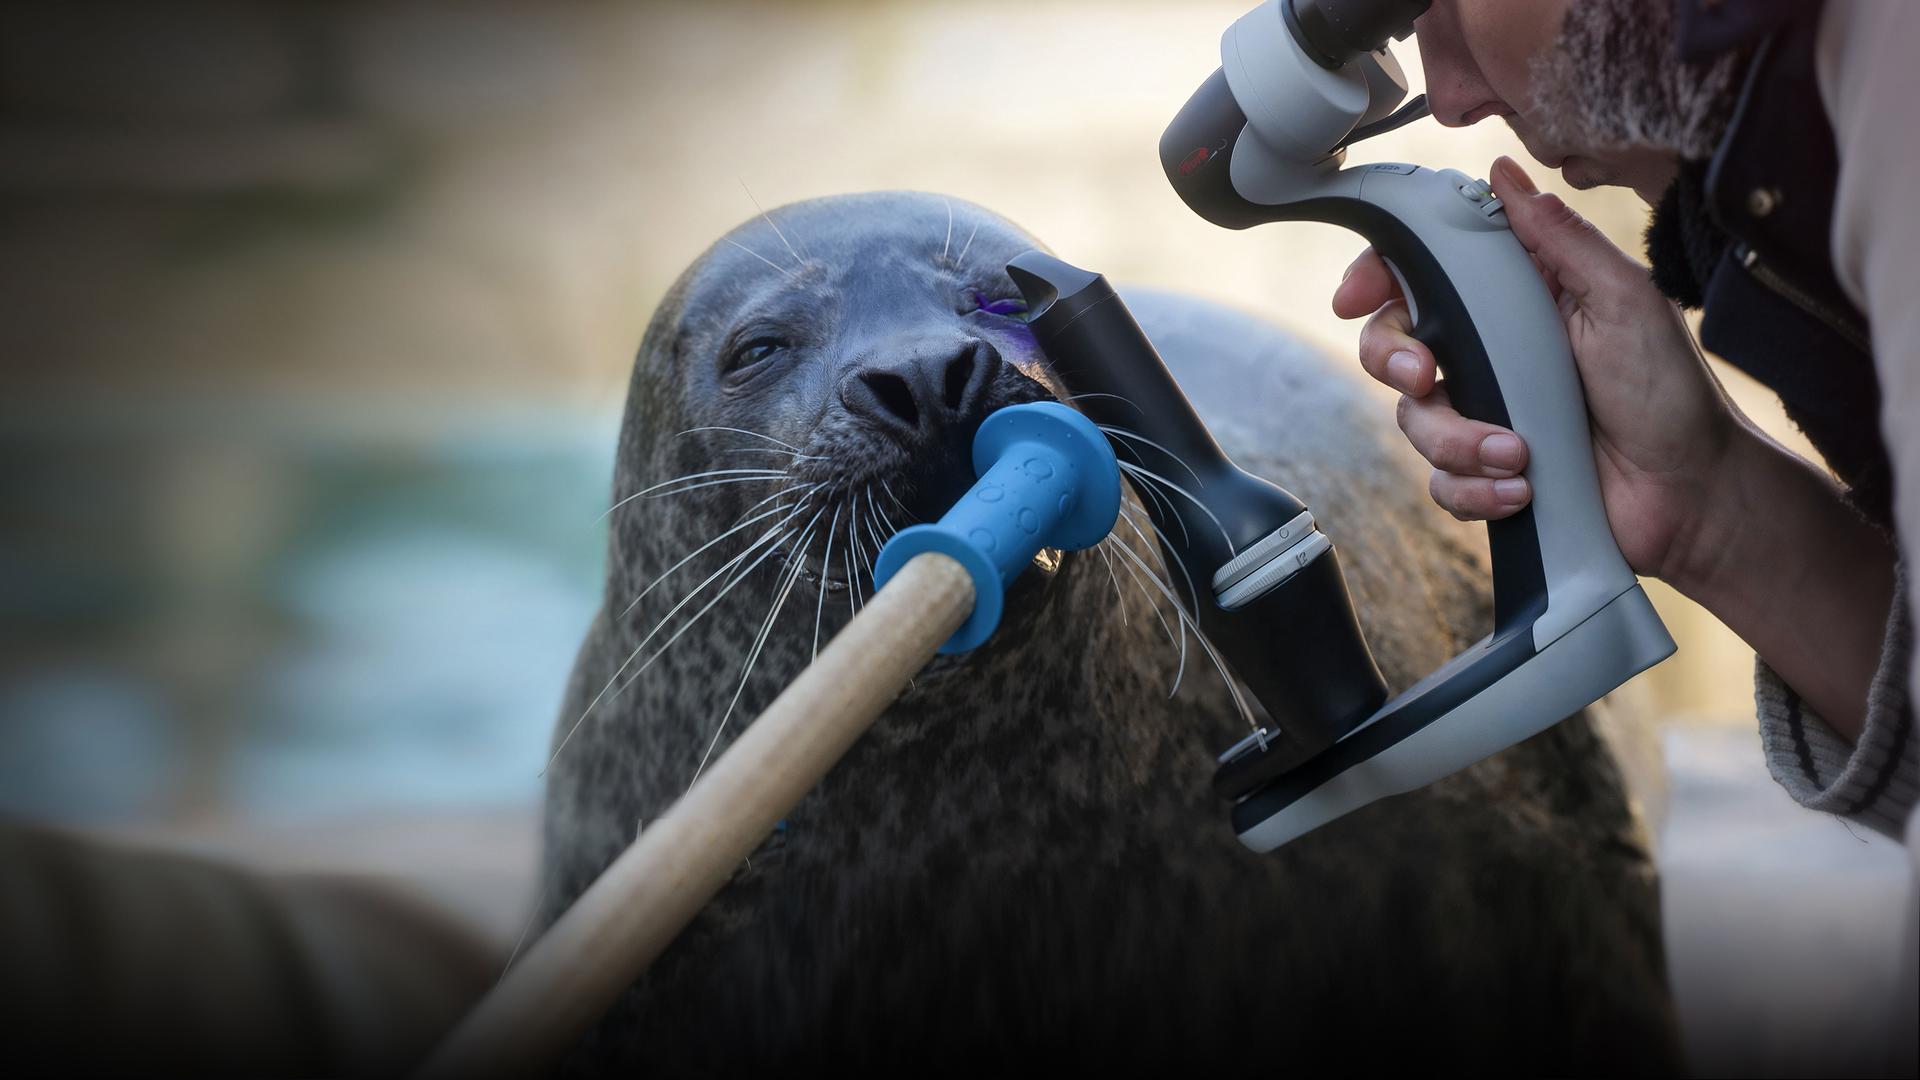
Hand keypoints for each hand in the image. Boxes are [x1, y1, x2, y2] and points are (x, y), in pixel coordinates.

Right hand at [1331, 156, 1736, 580]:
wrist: (1691, 494)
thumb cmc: (1669, 393)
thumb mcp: (1623, 299)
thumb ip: (1560, 238)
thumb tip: (1502, 171)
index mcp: (1518, 298)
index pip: (1425, 272)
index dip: (1378, 276)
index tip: (1358, 297)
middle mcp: (1490, 352)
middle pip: (1393, 343)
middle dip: (1393, 360)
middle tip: (1427, 378)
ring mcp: (1484, 413)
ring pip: (1415, 421)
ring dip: (1460, 442)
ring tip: (1520, 455)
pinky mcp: (1486, 471)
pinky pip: (1441, 483)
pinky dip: (1476, 490)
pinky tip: (1523, 489)